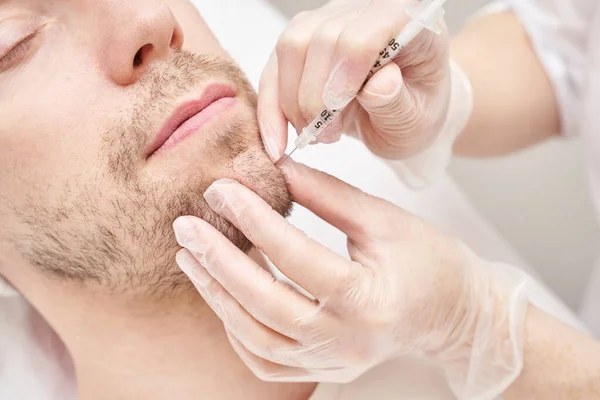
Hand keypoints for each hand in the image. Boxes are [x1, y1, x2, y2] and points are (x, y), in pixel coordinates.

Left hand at [172, 161, 528, 396]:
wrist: (453, 312)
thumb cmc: (429, 261)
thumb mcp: (383, 218)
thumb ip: (328, 195)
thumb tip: (277, 169)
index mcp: (369, 300)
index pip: (297, 257)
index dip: (255, 219)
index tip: (222, 189)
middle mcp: (347, 342)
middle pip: (266, 306)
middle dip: (219, 264)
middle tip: (187, 228)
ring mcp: (332, 363)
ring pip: (257, 339)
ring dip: (219, 296)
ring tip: (193, 258)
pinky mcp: (324, 370)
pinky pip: (266, 361)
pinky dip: (238, 329)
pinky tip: (223, 295)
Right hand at [258, 0, 451, 160]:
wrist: (400, 112)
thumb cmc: (414, 112)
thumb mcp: (415, 120)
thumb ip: (398, 103)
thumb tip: (380, 85)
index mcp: (406, 23)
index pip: (365, 33)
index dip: (344, 73)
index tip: (336, 114)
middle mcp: (364, 11)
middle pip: (320, 39)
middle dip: (315, 98)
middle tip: (328, 137)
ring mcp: (328, 20)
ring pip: (290, 47)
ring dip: (292, 102)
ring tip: (313, 135)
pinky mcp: (302, 39)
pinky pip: (273, 67)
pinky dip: (270, 107)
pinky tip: (278, 138)